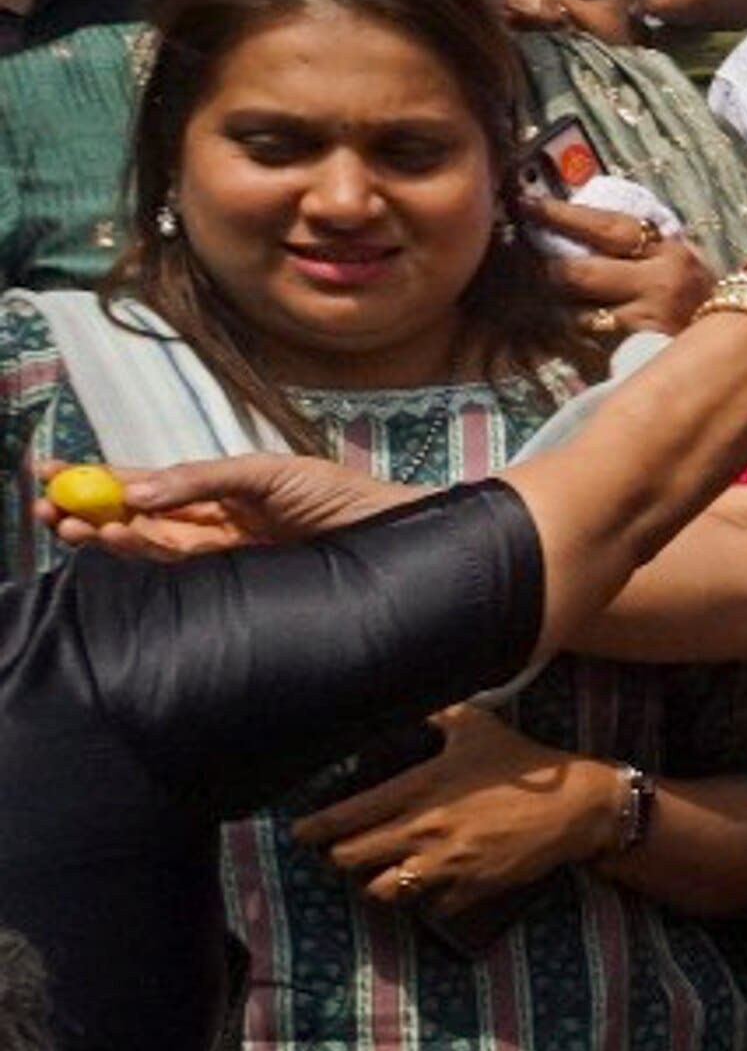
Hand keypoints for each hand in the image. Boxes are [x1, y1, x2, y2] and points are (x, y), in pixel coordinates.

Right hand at [58, 451, 419, 558]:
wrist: (394, 535)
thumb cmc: (343, 495)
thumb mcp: (270, 472)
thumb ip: (204, 478)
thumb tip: (136, 488)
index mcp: (220, 489)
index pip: (148, 483)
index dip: (98, 479)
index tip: (49, 473)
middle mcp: (215, 522)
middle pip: (138, 516)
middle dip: (89, 511)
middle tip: (48, 510)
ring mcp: (223, 551)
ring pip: (151, 543)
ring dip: (109, 533)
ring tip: (75, 526)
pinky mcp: (237, 577)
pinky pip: (182, 566)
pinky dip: (147, 551)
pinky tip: (117, 539)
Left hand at [300, 705, 616, 918]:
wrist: (575, 806)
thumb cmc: (524, 765)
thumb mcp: (478, 728)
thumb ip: (436, 715)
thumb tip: (407, 695)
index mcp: (418, 790)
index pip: (345, 818)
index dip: (313, 830)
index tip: (301, 833)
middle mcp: (424, 831)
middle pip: (350, 860)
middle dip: (339, 857)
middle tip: (341, 851)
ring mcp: (446, 865)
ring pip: (382, 891)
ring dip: (377, 882)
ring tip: (381, 871)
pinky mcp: (471, 888)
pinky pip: (430, 907)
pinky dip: (424, 900)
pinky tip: (428, 886)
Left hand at [533, 201, 711, 337]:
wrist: (742, 351)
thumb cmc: (698, 305)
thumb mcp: (678, 266)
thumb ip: (639, 248)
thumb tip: (575, 224)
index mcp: (671, 252)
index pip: (606, 226)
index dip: (561, 215)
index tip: (526, 205)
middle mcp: (662, 282)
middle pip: (581, 271)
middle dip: (545, 268)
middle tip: (520, 262)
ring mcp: (650, 321)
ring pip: (577, 312)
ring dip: (556, 310)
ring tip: (544, 305)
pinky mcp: (638, 354)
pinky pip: (587, 344)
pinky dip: (572, 341)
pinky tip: (569, 338)